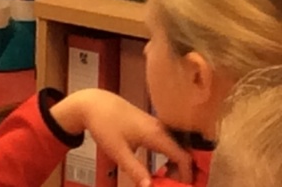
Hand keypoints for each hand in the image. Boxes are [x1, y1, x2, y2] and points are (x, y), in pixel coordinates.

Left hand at [50, 89, 193, 186]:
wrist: (94, 104)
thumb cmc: (105, 125)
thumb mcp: (118, 151)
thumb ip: (135, 170)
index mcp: (156, 134)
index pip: (182, 157)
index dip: (187, 175)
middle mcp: (160, 128)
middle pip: (182, 152)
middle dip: (182, 172)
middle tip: (172, 186)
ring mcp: (156, 125)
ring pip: (175, 147)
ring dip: (175, 165)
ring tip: (167, 181)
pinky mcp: (150, 125)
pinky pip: (167, 143)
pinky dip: (169, 157)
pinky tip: (160, 169)